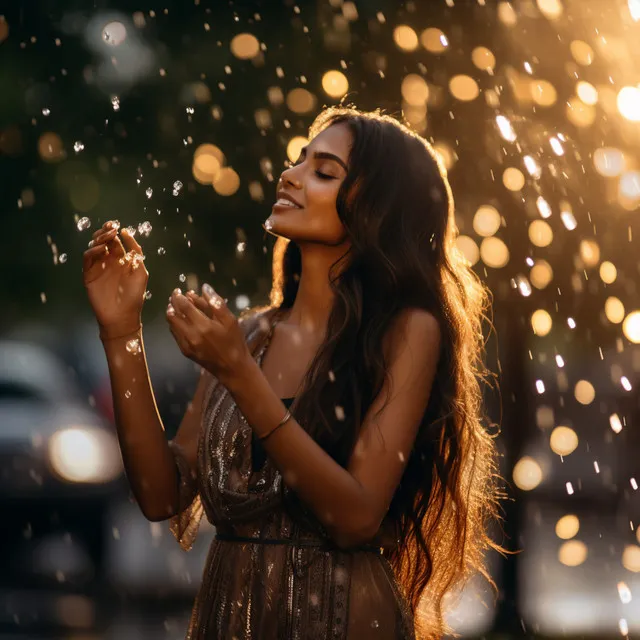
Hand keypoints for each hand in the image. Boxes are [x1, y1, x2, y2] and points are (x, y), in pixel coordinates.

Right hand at [82, 220, 147, 334]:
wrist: (122, 315)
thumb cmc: (134, 295)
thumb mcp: (140, 272)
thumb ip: (136, 255)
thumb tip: (128, 236)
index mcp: (121, 260)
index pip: (116, 241)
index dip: (117, 233)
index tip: (119, 227)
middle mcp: (109, 261)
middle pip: (104, 241)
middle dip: (107, 232)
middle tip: (111, 227)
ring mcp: (98, 267)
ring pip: (95, 247)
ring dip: (100, 239)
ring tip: (108, 236)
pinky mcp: (89, 274)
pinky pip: (88, 258)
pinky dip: (94, 251)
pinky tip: (103, 249)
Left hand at [166, 284, 253, 386]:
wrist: (232, 368)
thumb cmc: (234, 342)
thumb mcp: (230, 320)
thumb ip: (216, 303)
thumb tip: (204, 287)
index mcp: (202, 325)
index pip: (183, 306)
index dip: (179, 296)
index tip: (178, 290)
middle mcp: (190, 334)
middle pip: (173, 314)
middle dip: (172, 303)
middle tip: (175, 296)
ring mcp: (186, 344)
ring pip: (172, 325)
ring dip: (171, 314)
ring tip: (174, 307)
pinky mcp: (185, 351)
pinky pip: (175, 334)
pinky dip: (174, 325)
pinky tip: (179, 321)